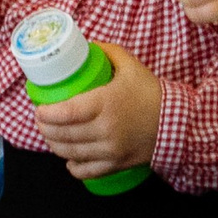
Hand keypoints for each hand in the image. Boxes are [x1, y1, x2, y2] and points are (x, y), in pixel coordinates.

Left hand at [32, 41, 161, 179]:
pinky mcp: (117, 165)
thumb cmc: (151, 93)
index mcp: (105, 104)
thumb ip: (108, 52)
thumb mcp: (131, 66)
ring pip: (70, 153)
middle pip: (63, 134)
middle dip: (45, 129)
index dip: (47, 114)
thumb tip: (86, 45)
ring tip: (50, 135)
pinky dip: (73, 167)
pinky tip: (69, 158)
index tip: (39, 109)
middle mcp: (105, 130)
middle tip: (41, 120)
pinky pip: (87, 172)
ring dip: (54, 145)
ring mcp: (111, 150)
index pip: (66, 113)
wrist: (179, 123)